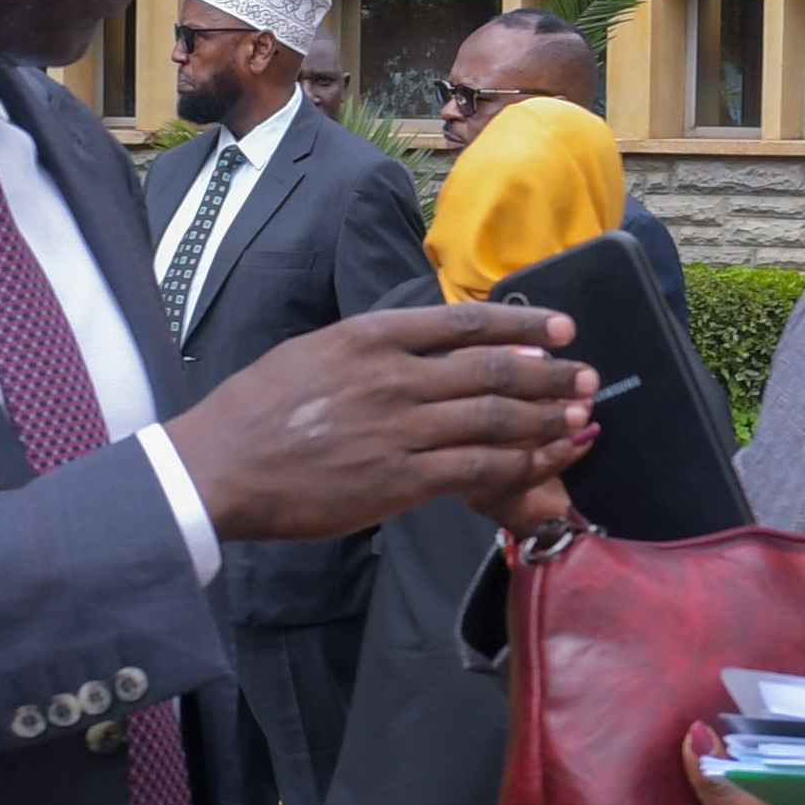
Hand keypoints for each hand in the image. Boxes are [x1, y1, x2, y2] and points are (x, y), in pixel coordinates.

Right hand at [166, 301, 594, 544]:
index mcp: (370, 336)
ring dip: (546, 417)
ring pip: (494, 419)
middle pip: (493, 369)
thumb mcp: (314, 353)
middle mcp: (392, 376)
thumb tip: (428, 347)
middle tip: (588, 374)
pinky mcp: (398, 482)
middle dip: (549, 372)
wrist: (217, 468)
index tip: (561, 327)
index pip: (465, 322)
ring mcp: (398, 429)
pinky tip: (545, 462)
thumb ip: (373, 348)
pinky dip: (520, 464)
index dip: (523, 324)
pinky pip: (476, 469)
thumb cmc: (257, 411)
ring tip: (581, 414)